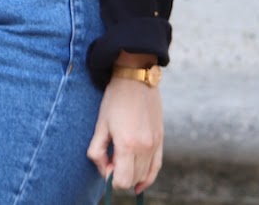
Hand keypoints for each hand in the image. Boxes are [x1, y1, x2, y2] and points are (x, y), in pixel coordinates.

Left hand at [86, 62, 163, 194]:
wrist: (136, 78)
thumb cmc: (115, 99)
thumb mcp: (100, 125)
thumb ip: (97, 152)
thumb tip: (104, 170)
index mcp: (127, 144)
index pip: (121, 181)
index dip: (110, 178)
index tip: (106, 164)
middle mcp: (144, 148)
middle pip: (133, 180)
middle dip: (120, 176)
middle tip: (111, 160)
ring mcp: (155, 144)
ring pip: (145, 176)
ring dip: (132, 175)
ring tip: (122, 159)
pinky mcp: (161, 140)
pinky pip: (156, 167)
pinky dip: (148, 177)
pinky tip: (140, 181)